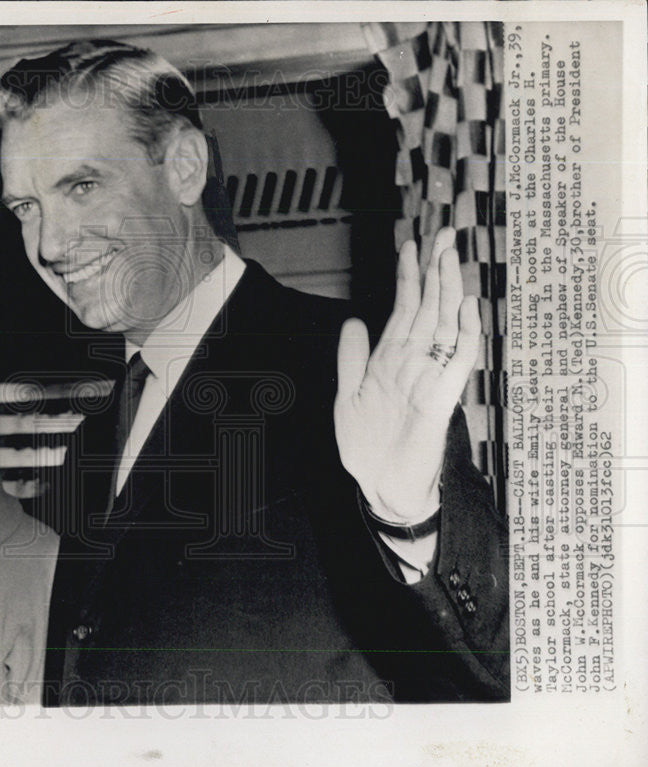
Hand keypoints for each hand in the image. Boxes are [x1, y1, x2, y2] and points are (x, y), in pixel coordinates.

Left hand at [334, 228, 480, 522]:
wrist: (380, 486)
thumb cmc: (367, 446)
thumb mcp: (347, 396)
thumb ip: (351, 359)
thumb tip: (354, 320)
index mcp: (391, 360)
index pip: (405, 310)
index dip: (408, 278)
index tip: (411, 245)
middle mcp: (414, 363)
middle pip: (428, 308)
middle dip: (434, 270)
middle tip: (441, 232)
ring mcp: (430, 378)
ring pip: (445, 325)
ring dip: (448, 290)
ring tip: (450, 254)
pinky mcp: (441, 398)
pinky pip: (458, 362)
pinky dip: (465, 333)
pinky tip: (467, 306)